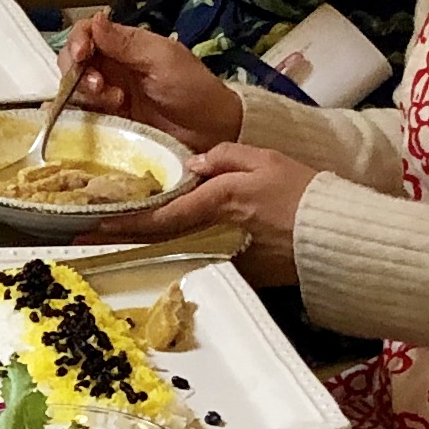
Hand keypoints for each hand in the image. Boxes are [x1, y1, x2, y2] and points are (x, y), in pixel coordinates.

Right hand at [53, 14, 243, 149]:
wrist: (211, 132)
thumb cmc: (192, 89)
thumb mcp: (162, 59)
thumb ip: (126, 42)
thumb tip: (95, 17)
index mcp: (125, 45)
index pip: (88, 33)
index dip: (77, 40)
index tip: (81, 55)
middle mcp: (113, 67)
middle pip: (74, 60)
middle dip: (78, 71)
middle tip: (100, 85)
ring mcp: (109, 95)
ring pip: (76, 88)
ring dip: (87, 93)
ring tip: (115, 102)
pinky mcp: (110, 120)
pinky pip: (85, 114)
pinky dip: (87, 114)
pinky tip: (107, 115)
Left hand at [104, 139, 317, 286]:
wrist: (341, 238)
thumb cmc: (308, 195)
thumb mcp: (266, 159)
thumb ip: (225, 158)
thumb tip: (192, 164)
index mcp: (220, 202)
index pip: (161, 217)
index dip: (123, 223)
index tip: (90, 226)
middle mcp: (218, 233)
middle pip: (161, 238)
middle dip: (123, 236)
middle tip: (87, 236)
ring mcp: (229, 258)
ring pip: (181, 247)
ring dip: (150, 243)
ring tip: (116, 234)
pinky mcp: (243, 271)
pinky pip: (207, 254)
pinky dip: (187, 248)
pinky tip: (170, 242)